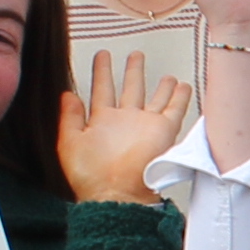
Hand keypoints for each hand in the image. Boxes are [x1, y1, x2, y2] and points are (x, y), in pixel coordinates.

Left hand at [62, 52, 195, 199]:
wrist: (118, 194)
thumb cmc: (92, 176)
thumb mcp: (70, 142)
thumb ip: (69, 117)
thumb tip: (67, 95)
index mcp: (102, 123)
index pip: (102, 89)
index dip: (102, 71)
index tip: (103, 56)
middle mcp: (125, 122)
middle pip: (131, 89)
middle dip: (133, 71)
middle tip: (135, 56)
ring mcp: (145, 126)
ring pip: (155, 98)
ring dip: (160, 85)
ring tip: (165, 74)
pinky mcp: (163, 131)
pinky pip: (174, 109)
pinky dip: (180, 98)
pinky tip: (182, 87)